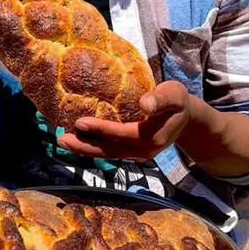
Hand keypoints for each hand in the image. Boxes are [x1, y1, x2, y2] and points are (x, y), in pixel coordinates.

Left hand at [56, 80, 194, 160]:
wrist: (188, 120)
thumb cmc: (178, 102)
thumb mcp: (174, 95)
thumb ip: (160, 99)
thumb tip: (144, 104)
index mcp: (152, 136)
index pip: (121, 133)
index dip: (100, 129)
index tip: (79, 122)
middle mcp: (144, 150)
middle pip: (109, 150)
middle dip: (84, 146)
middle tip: (60, 139)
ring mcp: (138, 154)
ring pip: (107, 153)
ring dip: (85, 149)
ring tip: (62, 141)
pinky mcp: (132, 152)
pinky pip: (110, 151)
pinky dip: (93, 147)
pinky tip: (78, 140)